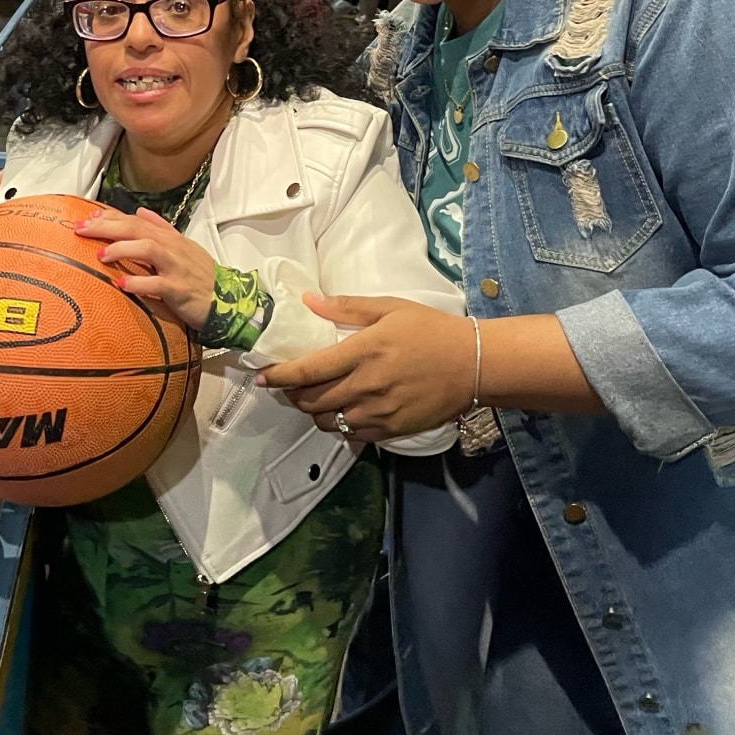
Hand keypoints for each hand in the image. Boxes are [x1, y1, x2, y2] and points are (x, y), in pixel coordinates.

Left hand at [75, 206, 215, 331]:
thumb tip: (140, 211)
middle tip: (82, 230)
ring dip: (122, 249)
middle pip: (136, 229)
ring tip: (100, 255)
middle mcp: (171, 248)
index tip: (87, 218)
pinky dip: (138, 283)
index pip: (135, 220)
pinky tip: (121, 283)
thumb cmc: (200, 275)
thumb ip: (161, 227)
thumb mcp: (183, 246)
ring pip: (148, 249)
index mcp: (168, 238)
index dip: (110, 218)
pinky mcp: (178, 290)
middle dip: (107, 227)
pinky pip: (156, 284)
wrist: (226, 300)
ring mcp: (175, 268)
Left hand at [258, 295, 473, 441]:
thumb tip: (307, 299)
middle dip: (291, 395)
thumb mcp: (390, 308)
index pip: (307, 371)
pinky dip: (338, 425)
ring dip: (312, 412)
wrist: (473, 364)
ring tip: (312, 399)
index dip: (278, 377)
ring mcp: (378, 411)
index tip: (261, 377)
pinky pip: (351, 434)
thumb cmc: (431, 331)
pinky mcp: (391, 429)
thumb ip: (346, 307)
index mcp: (362, 352)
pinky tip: (339, 413)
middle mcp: (365, 385)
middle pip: (311, 400)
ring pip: (328, 421)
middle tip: (286, 387)